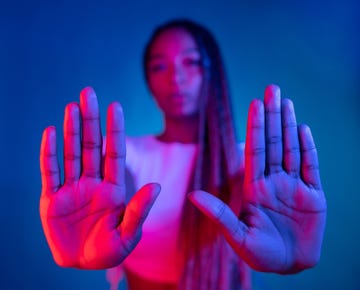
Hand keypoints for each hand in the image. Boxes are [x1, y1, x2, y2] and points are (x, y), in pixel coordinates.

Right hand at [40, 87, 159, 268]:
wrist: (83, 264)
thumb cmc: (109, 251)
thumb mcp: (128, 234)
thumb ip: (139, 210)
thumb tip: (156, 186)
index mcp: (113, 188)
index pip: (114, 153)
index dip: (115, 130)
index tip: (115, 106)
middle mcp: (93, 182)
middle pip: (92, 145)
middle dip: (91, 120)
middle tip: (89, 93)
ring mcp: (72, 188)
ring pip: (71, 152)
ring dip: (71, 129)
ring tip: (72, 106)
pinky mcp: (52, 199)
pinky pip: (50, 171)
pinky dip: (49, 153)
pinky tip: (50, 132)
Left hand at [188, 85, 326, 272]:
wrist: (288, 266)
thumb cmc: (260, 254)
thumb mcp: (237, 234)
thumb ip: (218, 213)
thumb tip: (192, 195)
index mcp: (254, 188)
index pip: (255, 150)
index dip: (255, 127)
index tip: (254, 104)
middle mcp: (274, 181)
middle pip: (274, 142)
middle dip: (272, 116)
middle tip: (272, 88)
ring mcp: (294, 186)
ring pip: (291, 148)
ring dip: (289, 125)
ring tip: (285, 101)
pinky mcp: (314, 195)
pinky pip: (311, 167)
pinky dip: (308, 148)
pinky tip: (302, 128)